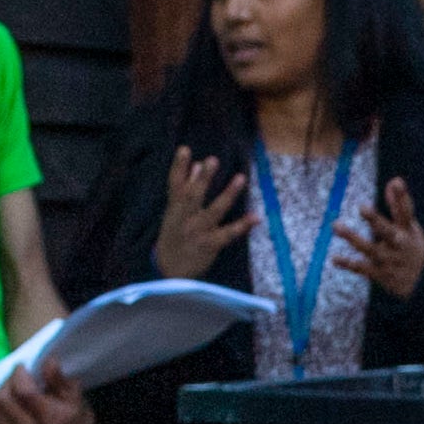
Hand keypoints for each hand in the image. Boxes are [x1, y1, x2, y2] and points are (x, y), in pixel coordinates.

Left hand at [0, 362, 94, 423]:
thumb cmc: (72, 410)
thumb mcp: (73, 392)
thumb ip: (58, 378)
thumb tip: (49, 361)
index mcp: (50, 419)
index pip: (24, 393)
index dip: (19, 375)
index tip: (22, 366)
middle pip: (4, 398)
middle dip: (8, 380)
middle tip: (18, 375)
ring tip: (11, 386)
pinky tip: (4, 397)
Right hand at [156, 149, 248, 280]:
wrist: (168, 274)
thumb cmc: (173, 238)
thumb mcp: (174, 214)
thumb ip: (184, 189)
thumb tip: (196, 164)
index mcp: (174, 210)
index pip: (174, 185)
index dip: (178, 167)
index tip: (185, 149)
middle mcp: (185, 219)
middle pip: (193, 196)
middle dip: (203, 179)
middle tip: (212, 160)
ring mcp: (198, 232)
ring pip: (214, 211)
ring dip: (228, 194)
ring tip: (240, 178)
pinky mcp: (210, 245)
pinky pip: (228, 234)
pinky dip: (242, 225)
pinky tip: (255, 217)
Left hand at [333, 177, 423, 302]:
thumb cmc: (410, 247)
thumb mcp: (409, 228)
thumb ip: (399, 206)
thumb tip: (394, 180)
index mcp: (407, 231)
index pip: (406, 212)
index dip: (402, 197)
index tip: (396, 182)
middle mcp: (399, 245)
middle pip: (388, 231)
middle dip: (376, 220)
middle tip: (363, 207)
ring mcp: (389, 261)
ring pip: (370, 249)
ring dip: (353, 238)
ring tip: (336, 226)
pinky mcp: (380, 274)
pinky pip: (363, 268)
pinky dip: (349, 264)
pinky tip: (335, 259)